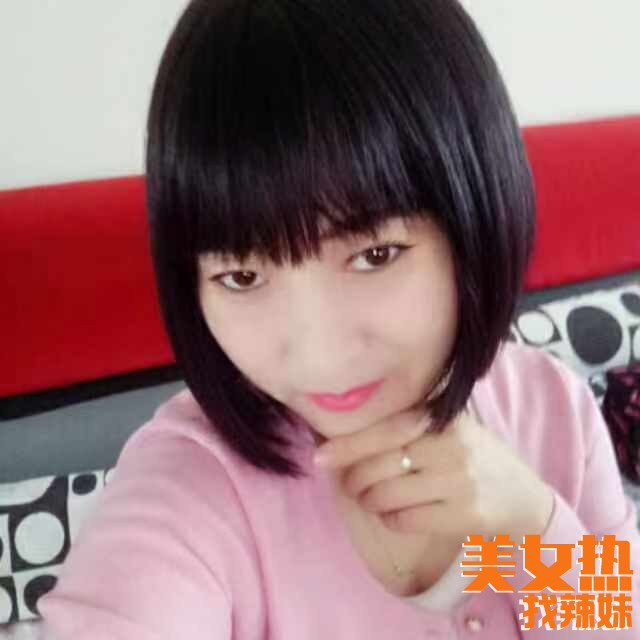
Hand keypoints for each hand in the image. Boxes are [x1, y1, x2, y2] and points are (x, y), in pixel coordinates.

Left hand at [313, 408, 553, 543]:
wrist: (523, 494)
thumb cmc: (470, 456)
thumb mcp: (447, 429)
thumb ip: (406, 427)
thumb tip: (344, 438)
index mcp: (441, 417)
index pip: (383, 430)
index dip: (347, 446)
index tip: (320, 458)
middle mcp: (450, 444)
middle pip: (378, 465)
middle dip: (355, 480)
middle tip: (352, 485)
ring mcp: (459, 479)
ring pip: (387, 495)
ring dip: (370, 502)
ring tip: (372, 500)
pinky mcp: (465, 513)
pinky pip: (405, 519)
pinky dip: (390, 519)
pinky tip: (394, 515)